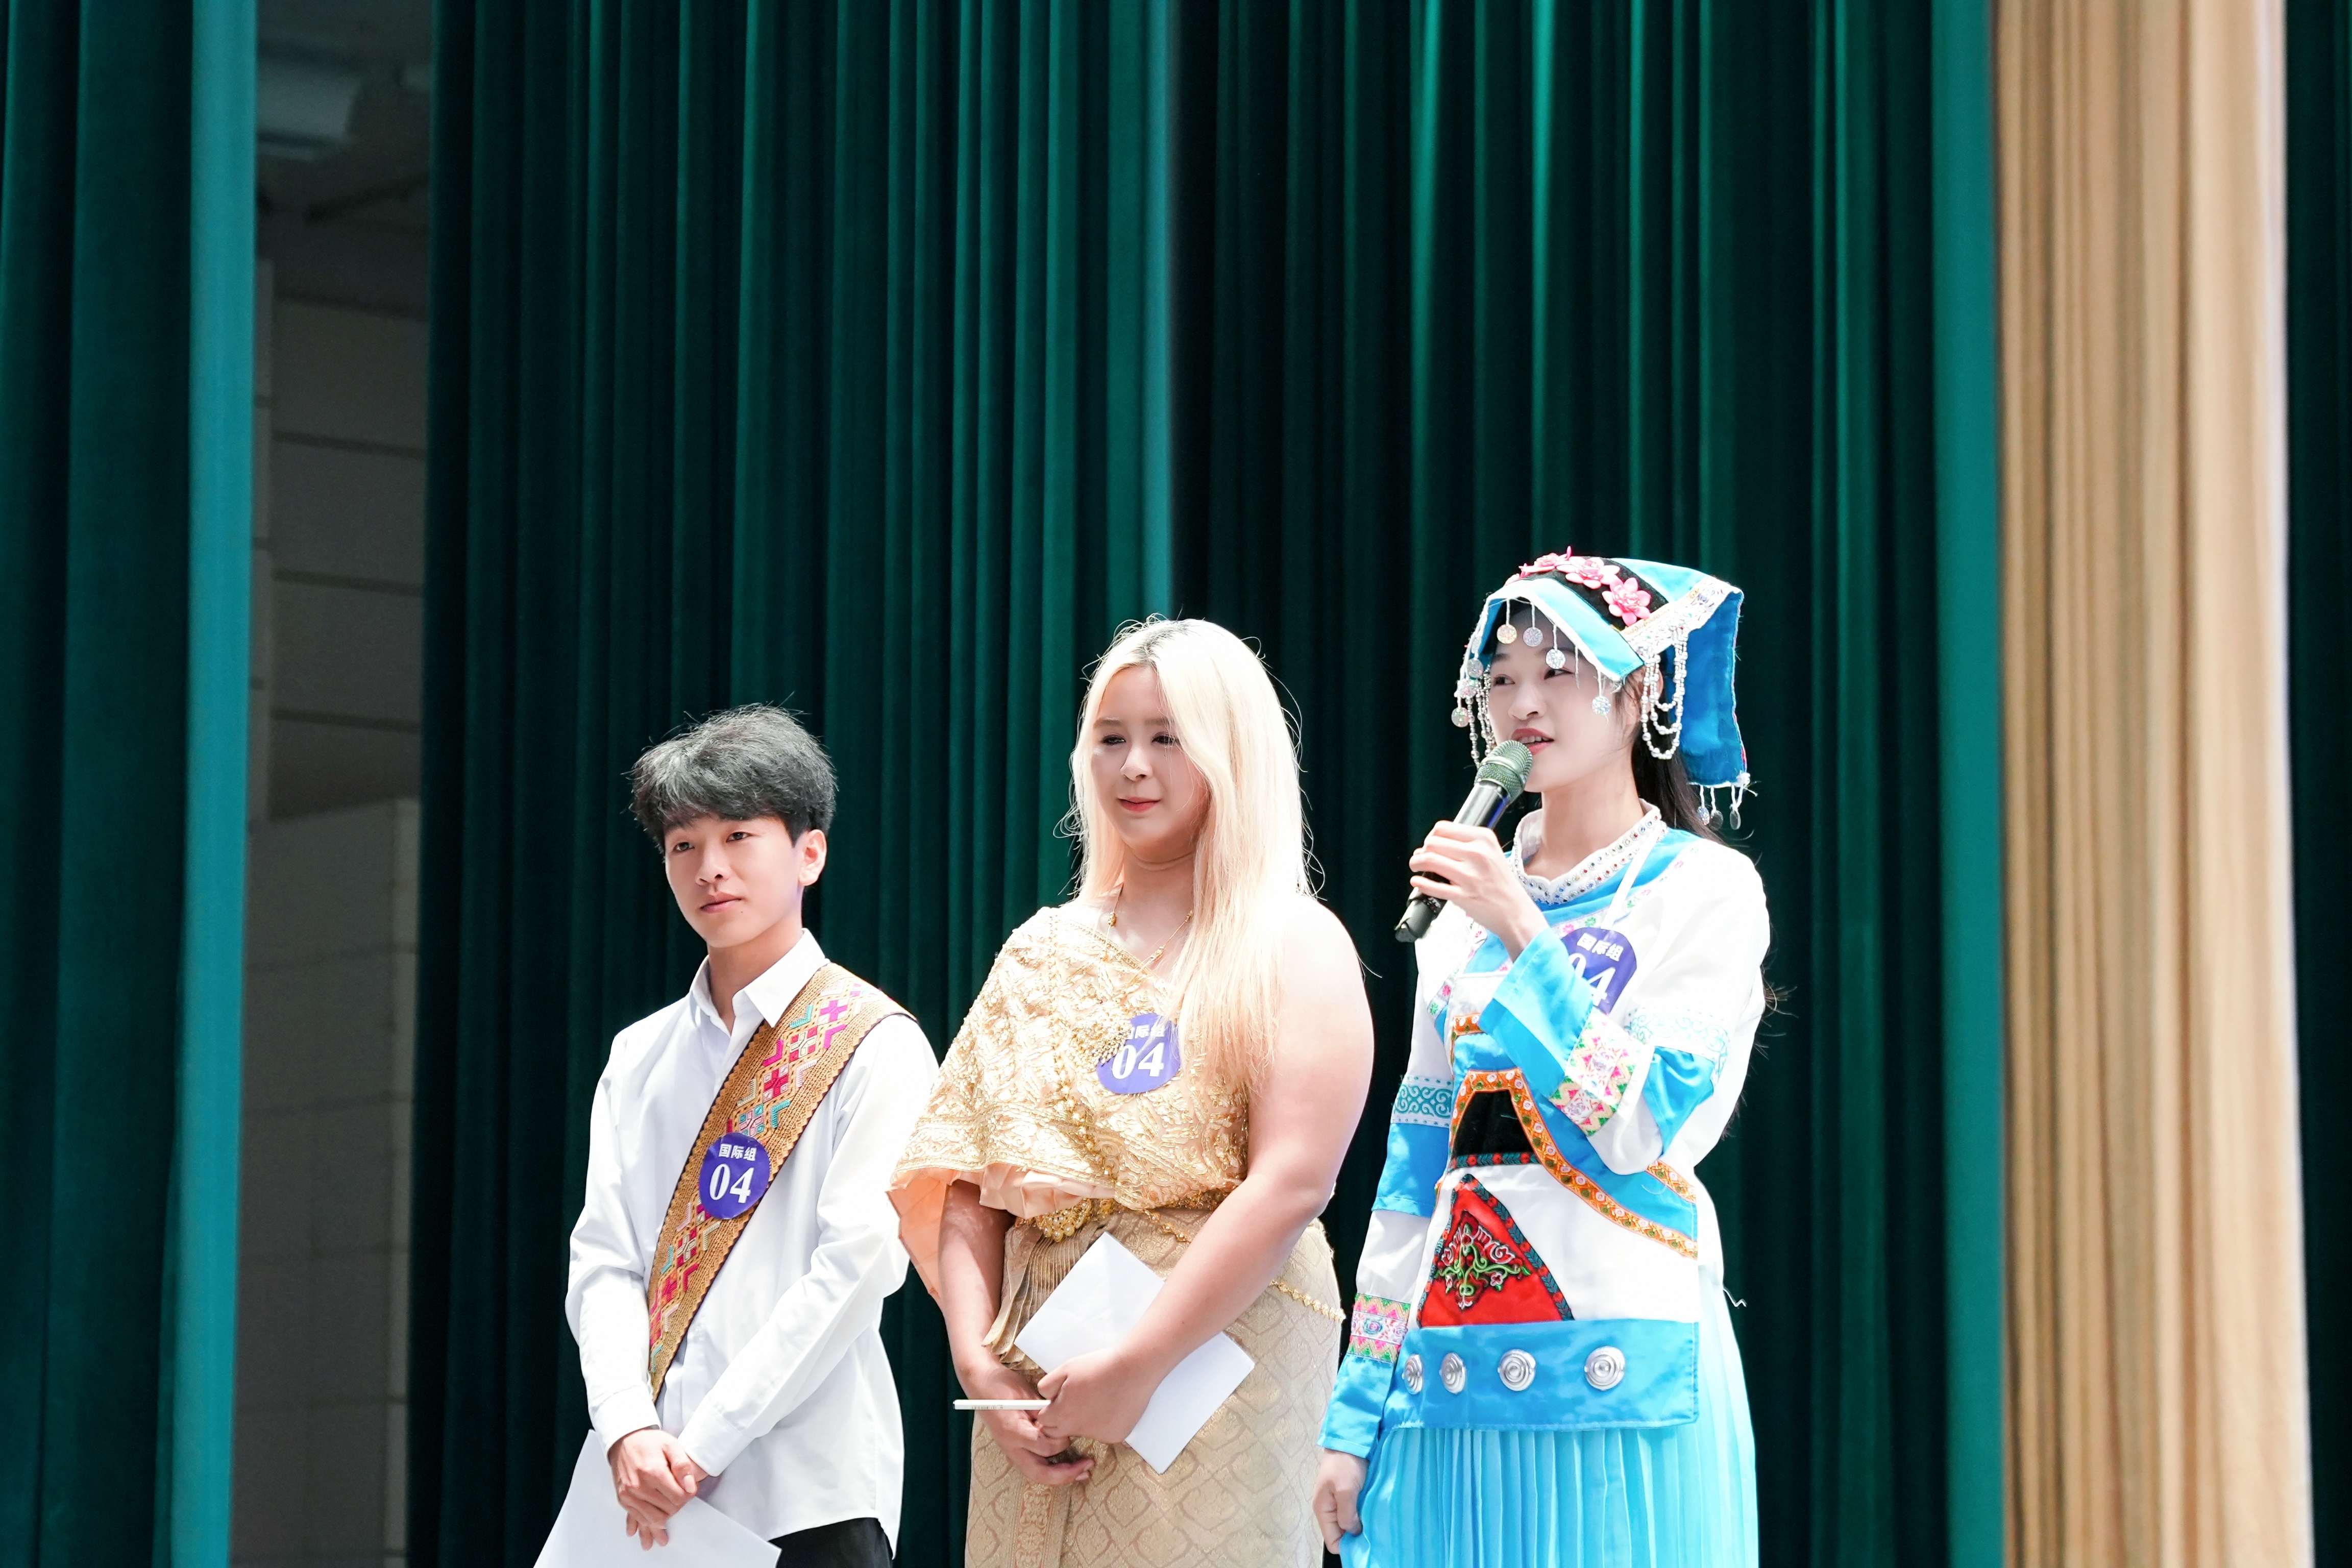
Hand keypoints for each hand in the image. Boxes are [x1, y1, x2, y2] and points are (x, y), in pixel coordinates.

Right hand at [607, 1427, 708, 1547]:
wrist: (624, 1440)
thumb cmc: (649, 1442)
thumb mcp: (671, 1445)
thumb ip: (683, 1466)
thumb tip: (691, 1487)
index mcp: (653, 1472)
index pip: (678, 1498)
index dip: (688, 1496)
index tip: (690, 1490)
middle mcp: (639, 1487)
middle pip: (666, 1510)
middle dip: (677, 1507)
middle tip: (681, 1499)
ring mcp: (629, 1494)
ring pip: (650, 1519)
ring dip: (661, 1524)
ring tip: (665, 1534)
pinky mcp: (623, 1498)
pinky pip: (635, 1518)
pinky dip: (642, 1527)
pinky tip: (647, 1537)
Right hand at [963, 1361, 1095, 1486]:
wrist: (980, 1384)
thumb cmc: (1001, 1385)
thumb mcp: (1025, 1394)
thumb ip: (1043, 1411)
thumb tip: (1062, 1421)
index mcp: (1013, 1431)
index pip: (1043, 1446)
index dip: (1061, 1442)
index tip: (1072, 1430)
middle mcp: (1011, 1446)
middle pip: (1039, 1473)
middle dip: (1065, 1475)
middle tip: (1086, 1469)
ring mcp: (1011, 1450)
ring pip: (1036, 1474)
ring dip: (1060, 1476)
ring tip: (1081, 1472)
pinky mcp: (1014, 1449)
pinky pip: (1034, 1466)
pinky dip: (1051, 1468)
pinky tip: (1066, 1464)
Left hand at [1036, 1346, 1153, 1445]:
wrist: (1133, 1369)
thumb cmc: (1100, 1367)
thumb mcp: (1066, 1368)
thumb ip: (1047, 1386)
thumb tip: (1045, 1397)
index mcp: (1063, 1414)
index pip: (1044, 1422)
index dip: (1050, 1410)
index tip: (1058, 1402)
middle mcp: (1078, 1429)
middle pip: (1060, 1432)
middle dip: (1063, 1419)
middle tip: (1076, 1401)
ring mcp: (1098, 1435)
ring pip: (1083, 1432)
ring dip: (1085, 1420)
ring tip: (1097, 1397)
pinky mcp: (1114, 1436)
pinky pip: (1102, 1433)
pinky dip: (1104, 1422)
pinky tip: (1111, 1404)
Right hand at [1313, 1448, 1368, 1549]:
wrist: (1350, 1439)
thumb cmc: (1345, 1464)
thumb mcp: (1345, 1490)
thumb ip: (1347, 1514)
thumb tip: (1353, 1532)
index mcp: (1323, 1510)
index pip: (1332, 1541)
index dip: (1347, 1546)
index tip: (1364, 1543)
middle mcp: (1330, 1509)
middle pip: (1342, 1534)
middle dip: (1356, 1536)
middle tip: (1373, 1533)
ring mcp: (1340, 1502)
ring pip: (1350, 1523)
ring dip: (1362, 1524)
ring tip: (1375, 1523)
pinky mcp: (1351, 1495)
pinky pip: (1357, 1512)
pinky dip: (1365, 1514)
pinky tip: (1374, 1512)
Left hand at [1409, 821, 1548, 954]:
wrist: (1515, 911)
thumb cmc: (1502, 884)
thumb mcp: (1491, 853)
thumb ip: (1464, 845)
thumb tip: (1429, 846)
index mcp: (1484, 839)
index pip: (1443, 828)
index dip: (1431, 836)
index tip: (1431, 845)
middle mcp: (1477, 854)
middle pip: (1432, 842)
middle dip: (1422, 850)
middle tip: (1421, 858)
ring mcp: (1470, 875)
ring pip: (1429, 860)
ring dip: (1416, 863)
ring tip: (1417, 867)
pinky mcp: (1463, 895)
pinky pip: (1432, 886)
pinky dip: (1420, 883)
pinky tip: (1418, 882)